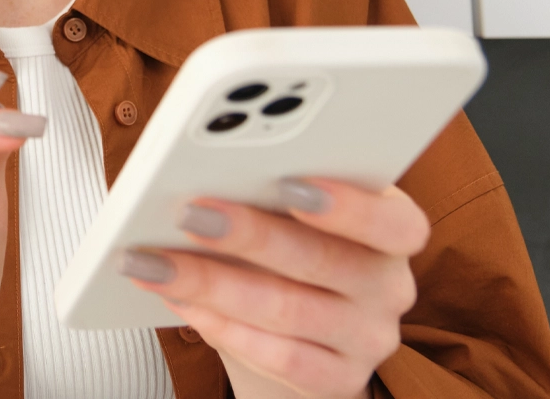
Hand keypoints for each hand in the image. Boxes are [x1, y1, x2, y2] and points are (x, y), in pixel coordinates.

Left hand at [119, 179, 429, 398]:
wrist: (302, 321)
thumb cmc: (291, 242)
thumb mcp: (292, 209)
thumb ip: (268, 188)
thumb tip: (205, 172)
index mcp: (393, 228)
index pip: (393, 221)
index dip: (349, 206)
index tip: (289, 183)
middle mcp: (388, 285)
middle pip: (322, 259)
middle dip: (248, 234)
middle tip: (188, 213)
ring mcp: (368, 338)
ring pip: (288, 311)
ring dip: (212, 284)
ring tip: (157, 262)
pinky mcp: (339, 379)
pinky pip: (280, 358)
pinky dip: (224, 328)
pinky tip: (182, 304)